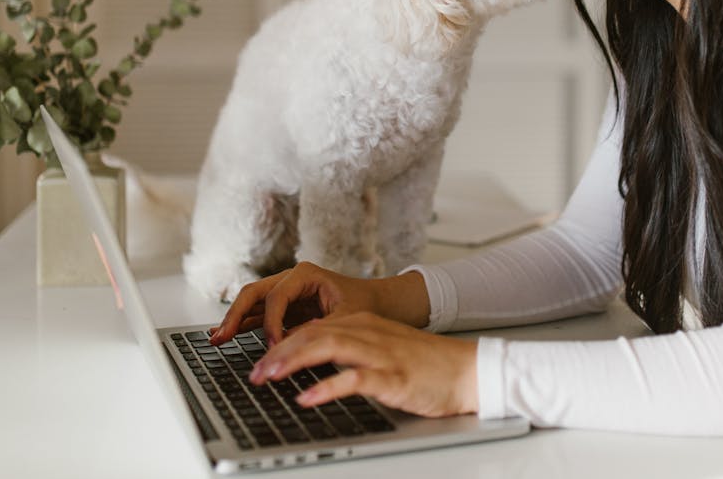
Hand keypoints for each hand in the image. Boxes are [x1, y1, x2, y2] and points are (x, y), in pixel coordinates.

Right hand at [209, 261, 429, 345]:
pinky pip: (259, 314)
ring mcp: (286, 293)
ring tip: (216, 339)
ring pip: (252, 302)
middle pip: (255, 293)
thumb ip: (316, 332)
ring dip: (235, 320)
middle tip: (221, 336)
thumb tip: (289, 347)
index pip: (277, 297)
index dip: (272, 323)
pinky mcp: (286, 308)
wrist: (380, 304)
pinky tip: (228, 337)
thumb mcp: (345, 320)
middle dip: (236, 314)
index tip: (274, 345)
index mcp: (305, 274)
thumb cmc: (365, 306)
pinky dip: (244, 325)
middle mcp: (292, 279)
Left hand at [250, 312, 477, 417]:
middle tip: (254, 372)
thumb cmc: (427, 365)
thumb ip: (351, 351)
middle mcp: (368, 332)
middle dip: (278, 352)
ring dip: (292, 363)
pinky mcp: (393, 376)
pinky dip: (327, 388)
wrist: (468, 370)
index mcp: (364, 324)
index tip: (260, 360)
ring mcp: (381, 353)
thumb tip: (314, 362)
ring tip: (267, 378)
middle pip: (313, 334)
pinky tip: (306, 398)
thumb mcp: (383, 350)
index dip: (282, 342)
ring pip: (327, 348)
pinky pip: (353, 379)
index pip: (313, 327)